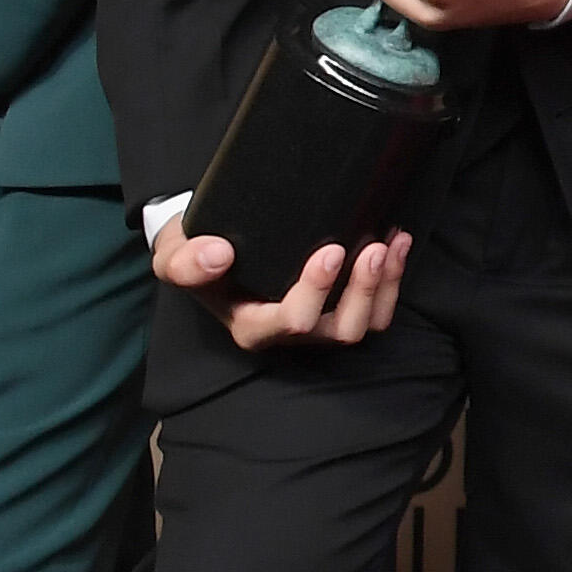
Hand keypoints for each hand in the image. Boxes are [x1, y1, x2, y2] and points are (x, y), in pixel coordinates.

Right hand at [154, 208, 408, 353]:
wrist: (215, 243)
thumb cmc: (196, 252)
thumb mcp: (174, 254)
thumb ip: (183, 260)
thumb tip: (216, 255)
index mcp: (252, 325)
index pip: (291, 323)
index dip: (316, 293)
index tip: (330, 250)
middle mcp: (291, 330)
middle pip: (339, 329)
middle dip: (361, 290)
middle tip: (371, 247)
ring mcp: (321, 321)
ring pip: (367, 323)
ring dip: (385, 285)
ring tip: (390, 242)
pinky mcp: (342, 305)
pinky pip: (380, 306)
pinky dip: (394, 278)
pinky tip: (398, 240)